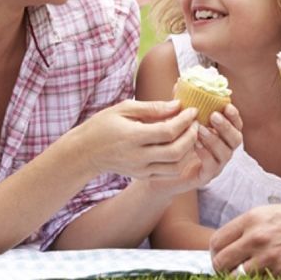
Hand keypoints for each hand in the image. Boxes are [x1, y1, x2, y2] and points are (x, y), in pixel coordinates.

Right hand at [73, 99, 198, 179]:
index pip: (168, 132)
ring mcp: (140, 169)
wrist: (85, 152)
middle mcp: (138, 157)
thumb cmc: (103, 125)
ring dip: (189, 150)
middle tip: (195, 122)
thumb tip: (178, 105)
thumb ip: (152, 108)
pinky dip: (180, 161)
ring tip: (190, 134)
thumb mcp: (124, 108)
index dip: (185, 121)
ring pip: (175, 166)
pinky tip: (182, 146)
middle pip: (176, 151)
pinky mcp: (142, 176)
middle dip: (192, 136)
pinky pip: (168, 173)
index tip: (193, 110)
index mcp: (132, 137)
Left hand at [146, 104, 242, 195]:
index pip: (236, 125)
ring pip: (226, 153)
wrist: (160, 168)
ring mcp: (216, 165)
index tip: (226, 106)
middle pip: (236, 139)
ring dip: (215, 139)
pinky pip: (212, 166)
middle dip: (226, 126)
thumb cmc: (172, 142)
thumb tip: (179, 82)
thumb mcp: (178, 121)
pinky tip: (195, 145)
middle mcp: (223, 150)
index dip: (234, 116)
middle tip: (213, 116)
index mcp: (221, 135)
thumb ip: (182, 104)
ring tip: (200, 130)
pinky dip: (206, 154)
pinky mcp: (206, 177)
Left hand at [209, 199, 280, 275]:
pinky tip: (273, 275)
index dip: (216, 255)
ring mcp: (270, 257)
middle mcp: (257, 236)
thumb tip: (231, 248)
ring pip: (237, 278)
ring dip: (243, 279)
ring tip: (256, 274)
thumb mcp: (275, 214)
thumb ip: (251, 229)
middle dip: (223, 271)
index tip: (223, 261)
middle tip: (233, 274)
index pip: (217, 242)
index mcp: (253, 218)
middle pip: (221, 262)